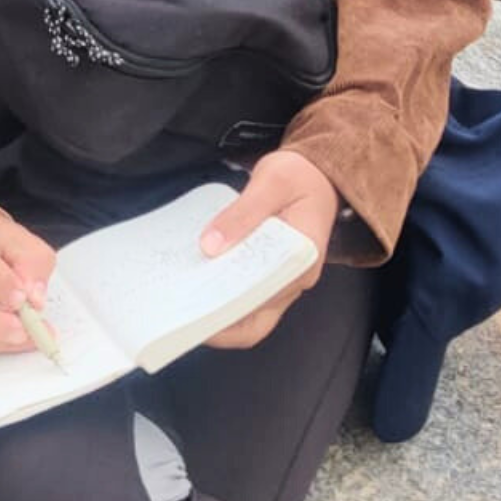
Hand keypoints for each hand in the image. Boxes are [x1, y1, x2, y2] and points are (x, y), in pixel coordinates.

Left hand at [199, 149, 339, 349]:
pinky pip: (245, 298)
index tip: (199, 311)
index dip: (232, 311)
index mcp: (302, 257)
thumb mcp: (271, 182)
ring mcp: (283, 282)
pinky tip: (197, 284)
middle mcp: (295, 279)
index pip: (265, 298)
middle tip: (182, 315)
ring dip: (217, 315)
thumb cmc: (299, 175)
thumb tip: (211, 246)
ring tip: (184, 302)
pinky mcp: (270, 276)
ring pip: (249, 315)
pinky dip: (222, 297)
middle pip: (256, 321)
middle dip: (219, 326)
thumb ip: (242, 213)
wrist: (317, 174)